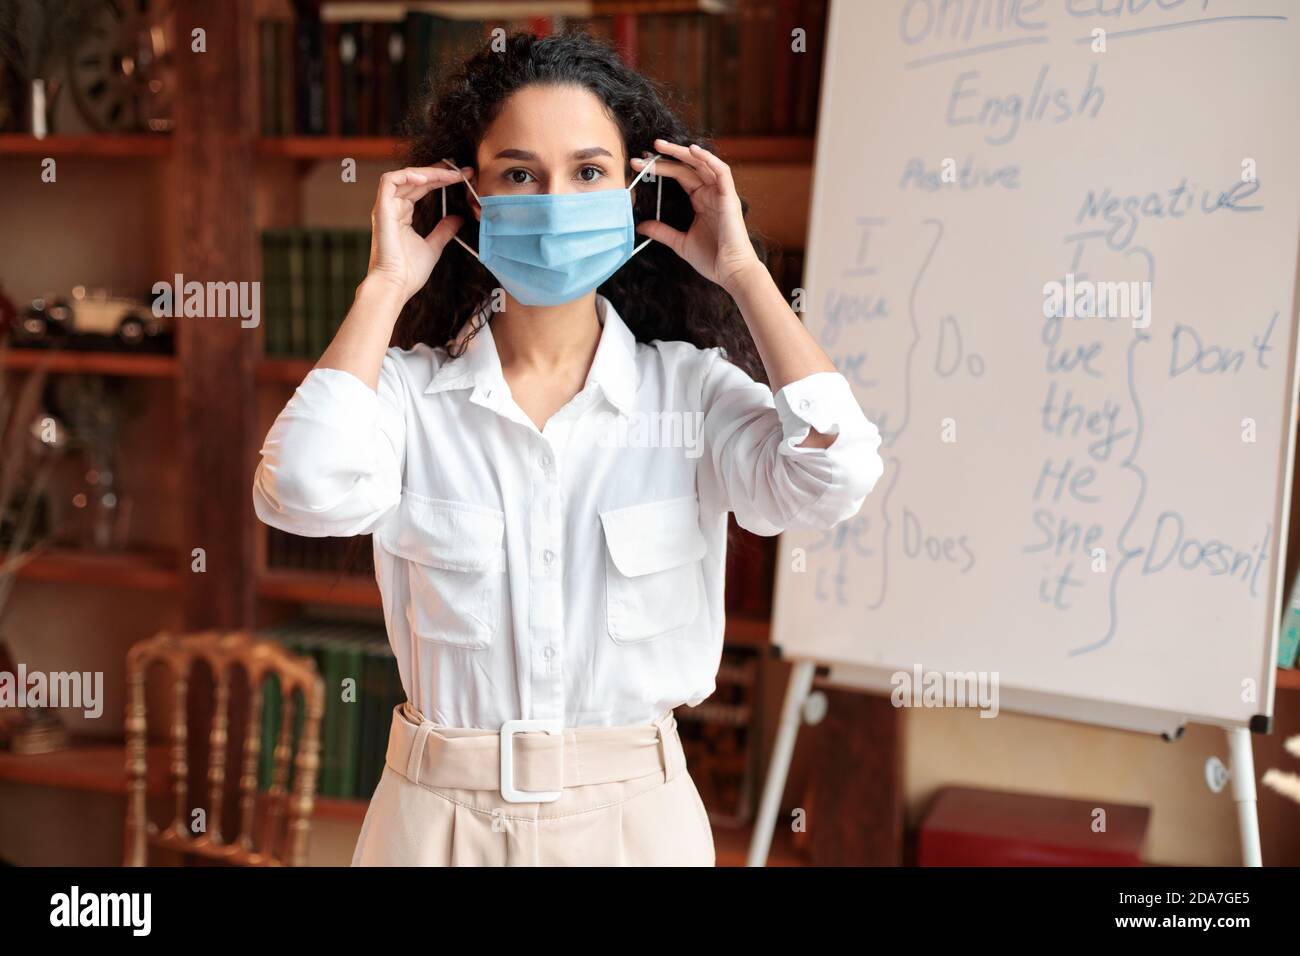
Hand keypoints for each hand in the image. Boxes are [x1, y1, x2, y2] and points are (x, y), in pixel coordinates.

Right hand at [368, 165, 469, 303]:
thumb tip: (458, 218)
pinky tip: (427, 177)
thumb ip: (444, 231)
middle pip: (415, 179)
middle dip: (440, 172)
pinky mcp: (381, 209)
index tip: (464, 177)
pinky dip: (407, 175)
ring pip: (405, 176)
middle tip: (464, 170)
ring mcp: (385, 207)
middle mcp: (392, 208)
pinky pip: (389, 181)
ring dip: (429, 172)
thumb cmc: (409, 272)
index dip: (441, 180)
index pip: (422, 188)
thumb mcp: (434, 247)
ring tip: (451, 174)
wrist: (395, 285)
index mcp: (402, 215)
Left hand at [632, 139, 761, 291]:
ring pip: (702, 163)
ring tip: (661, 146)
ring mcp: (720, 194)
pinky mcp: (729, 197)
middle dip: (666, 157)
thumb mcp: (680, 243)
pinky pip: (721, 171)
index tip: (640, 165)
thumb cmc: (711, 259)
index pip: (679, 176)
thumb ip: (662, 232)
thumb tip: (640, 226)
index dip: (660, 169)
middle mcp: (710, 193)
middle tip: (645, 150)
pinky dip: (708, 159)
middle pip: (687, 166)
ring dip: (682, 152)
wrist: (730, 272)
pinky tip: (692, 150)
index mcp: (700, 201)